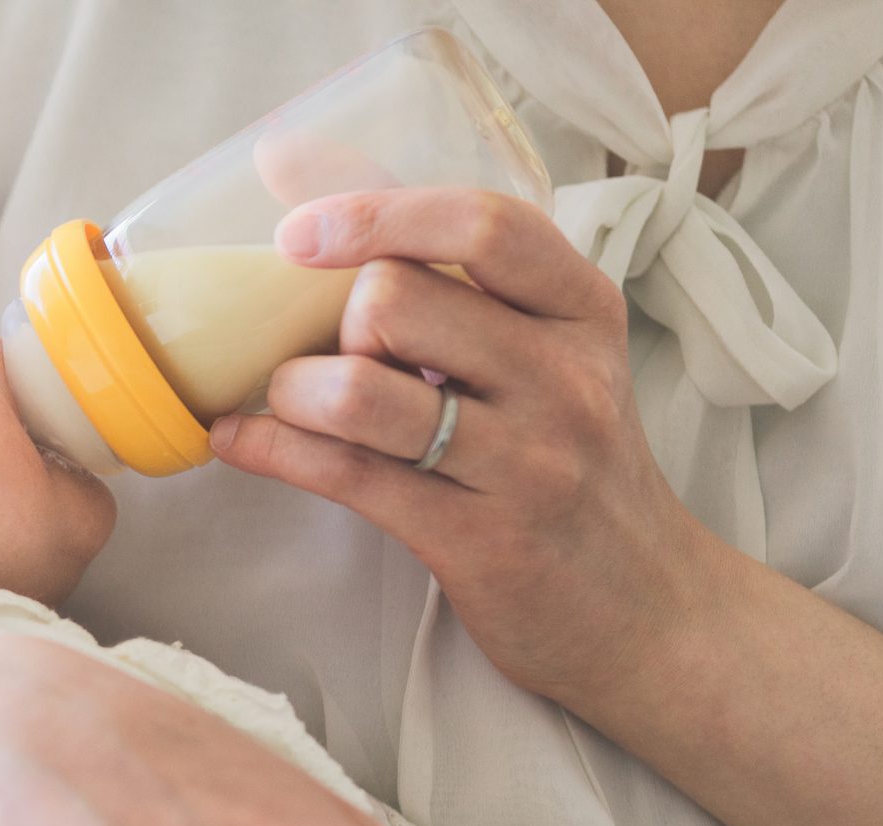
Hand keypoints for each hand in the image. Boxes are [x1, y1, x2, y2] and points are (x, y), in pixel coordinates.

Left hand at [210, 187, 718, 707]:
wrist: (644, 609)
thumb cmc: (569, 463)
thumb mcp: (546, 352)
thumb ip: (447, 270)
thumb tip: (292, 160)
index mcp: (580, 310)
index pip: (481, 226)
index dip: (374, 213)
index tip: (298, 232)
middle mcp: (562, 377)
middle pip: (394, 302)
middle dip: (332, 323)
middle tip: (333, 358)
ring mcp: (524, 462)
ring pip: (359, 392)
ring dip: (292, 391)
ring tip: (288, 403)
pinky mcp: (478, 540)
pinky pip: (343, 475)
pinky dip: (268, 449)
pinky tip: (238, 440)